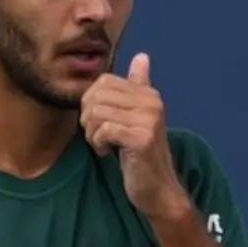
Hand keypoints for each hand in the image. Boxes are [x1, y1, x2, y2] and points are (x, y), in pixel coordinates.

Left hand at [80, 53, 191, 221]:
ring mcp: (149, 119)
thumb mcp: (138, 118)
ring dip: (92, 133)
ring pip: (98, 112)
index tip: (99, 122)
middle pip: (98, 95)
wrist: (157, 189)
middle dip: (89, 118)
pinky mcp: (141, 138)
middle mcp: (152, 102)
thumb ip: (138, 87)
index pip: (104, 81)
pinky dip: (98, 144)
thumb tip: (143, 56)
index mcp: (149, 94)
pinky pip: (104, 130)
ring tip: (104, 145)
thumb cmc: (141, 156)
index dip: (92, 102)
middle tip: (98, 136)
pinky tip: (108, 153)